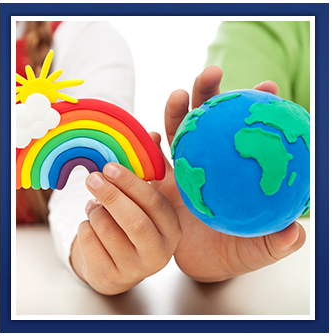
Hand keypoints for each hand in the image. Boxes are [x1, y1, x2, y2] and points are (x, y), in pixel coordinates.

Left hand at [70, 163, 180, 294]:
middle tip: (92, 177)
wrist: (121, 263)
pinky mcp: (110, 277)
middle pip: (134, 221)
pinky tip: (92, 225)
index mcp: (172, 229)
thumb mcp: (149, 199)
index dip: (131, 183)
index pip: (154, 203)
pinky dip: (85, 226)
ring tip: (94, 204)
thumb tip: (153, 134)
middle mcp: (159, 253)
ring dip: (95, 210)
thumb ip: (152, 168)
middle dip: (110, 195)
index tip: (110, 167)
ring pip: (106, 230)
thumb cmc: (137, 223)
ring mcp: (135, 269)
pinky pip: (89, 242)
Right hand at [151, 65, 305, 282]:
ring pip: (176, 133)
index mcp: (230, 170)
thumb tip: (296, 232)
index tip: (266, 87)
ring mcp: (181, 171)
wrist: (198, 265)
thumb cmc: (231, 253)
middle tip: (212, 72)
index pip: (242, 132)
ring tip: (177, 97)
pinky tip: (149, 136)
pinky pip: (150, 161)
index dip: (253, 107)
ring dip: (175, 111)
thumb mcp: (256, 250)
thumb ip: (275, 241)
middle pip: (205, 119)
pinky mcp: (158, 183)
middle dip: (208, 92)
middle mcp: (205, 163)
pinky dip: (148, 146)